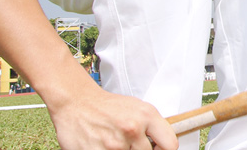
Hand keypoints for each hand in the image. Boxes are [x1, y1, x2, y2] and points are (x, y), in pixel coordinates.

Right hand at [48, 87, 176, 149]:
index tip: (157, 149)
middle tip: (128, 142)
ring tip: (114, 142)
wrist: (76, 101)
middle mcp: (132, 128)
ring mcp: (115, 143)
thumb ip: (152, 127)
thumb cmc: (106, 107)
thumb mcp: (136, 108)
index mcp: (146, 115)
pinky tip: (104, 146)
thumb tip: (162, 145)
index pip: (170, 145)